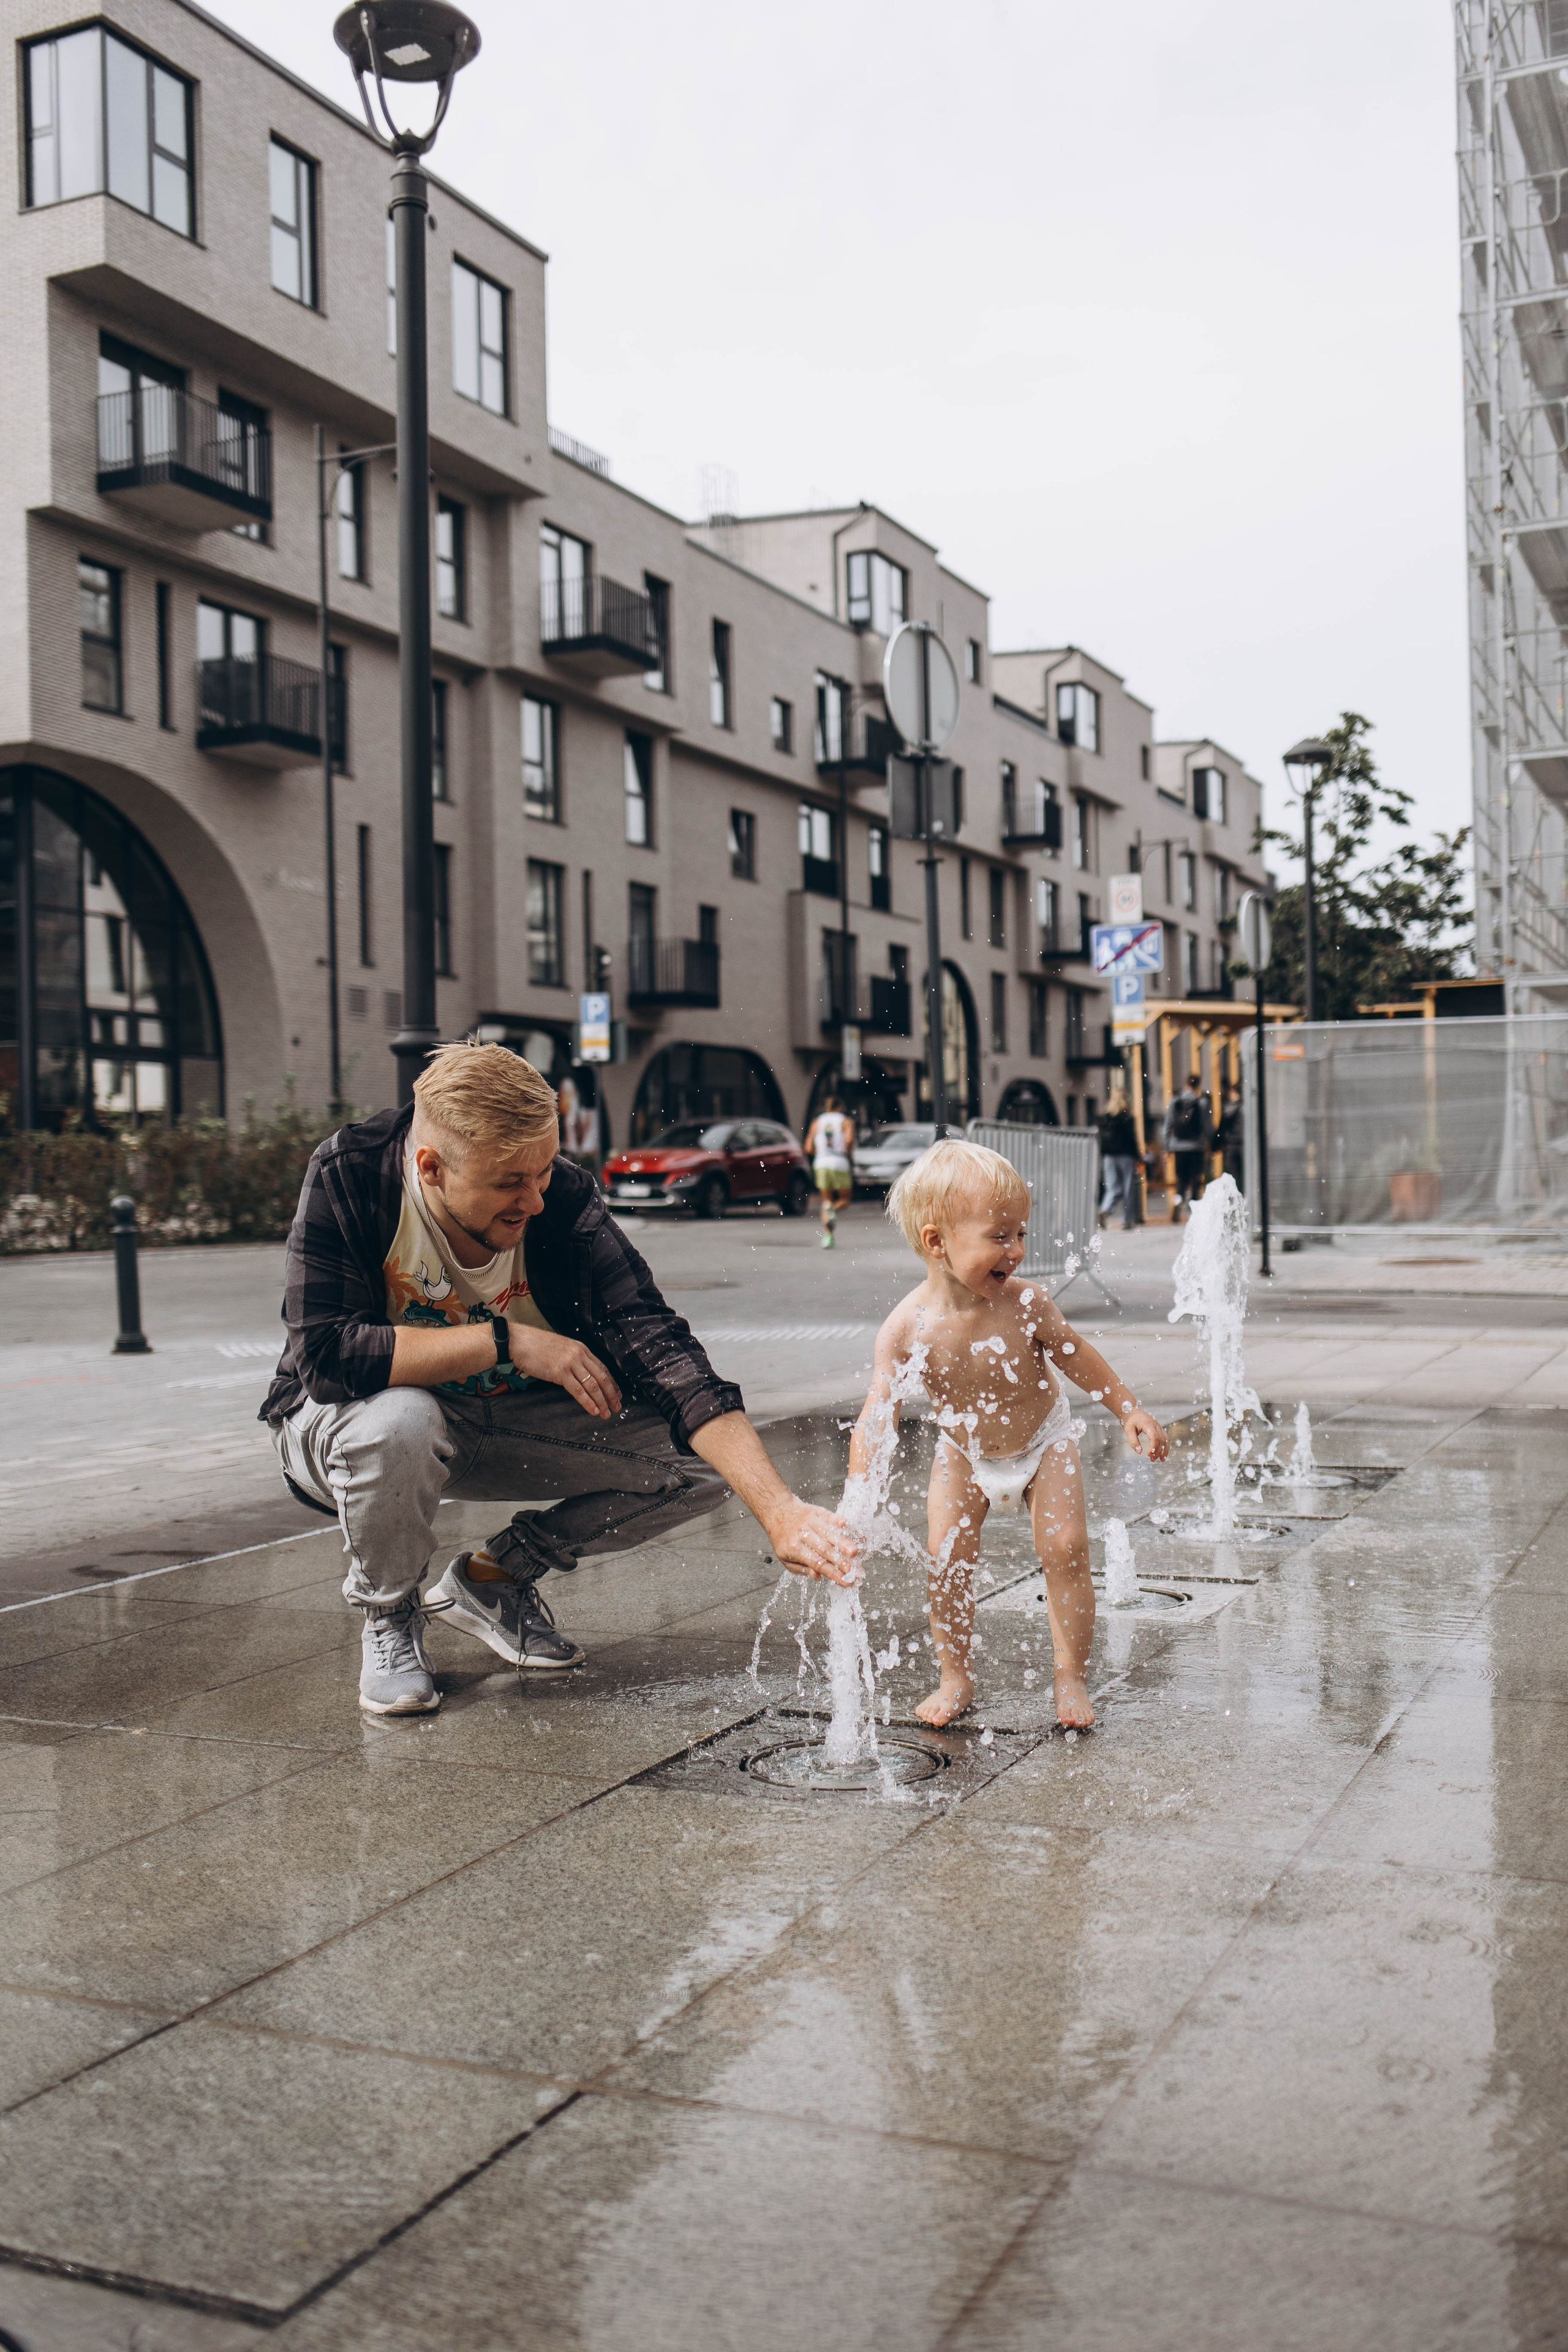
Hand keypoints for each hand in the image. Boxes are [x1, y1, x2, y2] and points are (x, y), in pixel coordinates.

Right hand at [507, 1326, 621, 1419]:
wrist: (520, 1341)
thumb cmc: (537, 1346)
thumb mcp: (562, 1349)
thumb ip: (574, 1359)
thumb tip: (581, 1375)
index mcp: (581, 1348)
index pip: (602, 1368)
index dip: (611, 1383)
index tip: (617, 1394)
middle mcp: (579, 1354)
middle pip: (601, 1377)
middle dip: (611, 1394)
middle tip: (617, 1407)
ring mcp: (570, 1363)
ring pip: (592, 1385)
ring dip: (601, 1401)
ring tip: (606, 1413)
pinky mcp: (560, 1372)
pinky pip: (578, 1390)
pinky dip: (587, 1402)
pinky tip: (593, 1410)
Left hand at [765, 1496, 862, 1586]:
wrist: (777, 1512)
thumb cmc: (783, 1538)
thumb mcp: (785, 1558)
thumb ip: (802, 1568)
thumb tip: (818, 1576)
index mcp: (794, 1548)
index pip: (817, 1563)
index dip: (833, 1573)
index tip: (846, 1581)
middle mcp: (803, 1534)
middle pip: (825, 1549)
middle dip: (841, 1561)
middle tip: (853, 1570)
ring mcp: (810, 1522)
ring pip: (829, 1533)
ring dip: (843, 1543)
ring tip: (854, 1552)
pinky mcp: (816, 1512)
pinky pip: (828, 1516)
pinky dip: (836, 1520)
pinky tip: (844, 1524)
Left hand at [1122, 1406, 1168, 1460]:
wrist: (1131, 1411)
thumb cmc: (1129, 1420)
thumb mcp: (1128, 1431)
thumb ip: (1133, 1441)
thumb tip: (1139, 1452)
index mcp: (1148, 1423)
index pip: (1154, 1436)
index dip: (1153, 1446)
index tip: (1149, 1454)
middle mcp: (1155, 1424)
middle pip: (1161, 1439)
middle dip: (1158, 1451)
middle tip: (1152, 1460)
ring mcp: (1158, 1426)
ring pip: (1166, 1439)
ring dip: (1164, 1450)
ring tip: (1161, 1460)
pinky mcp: (1159, 1429)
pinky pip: (1165, 1438)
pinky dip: (1165, 1446)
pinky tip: (1162, 1455)